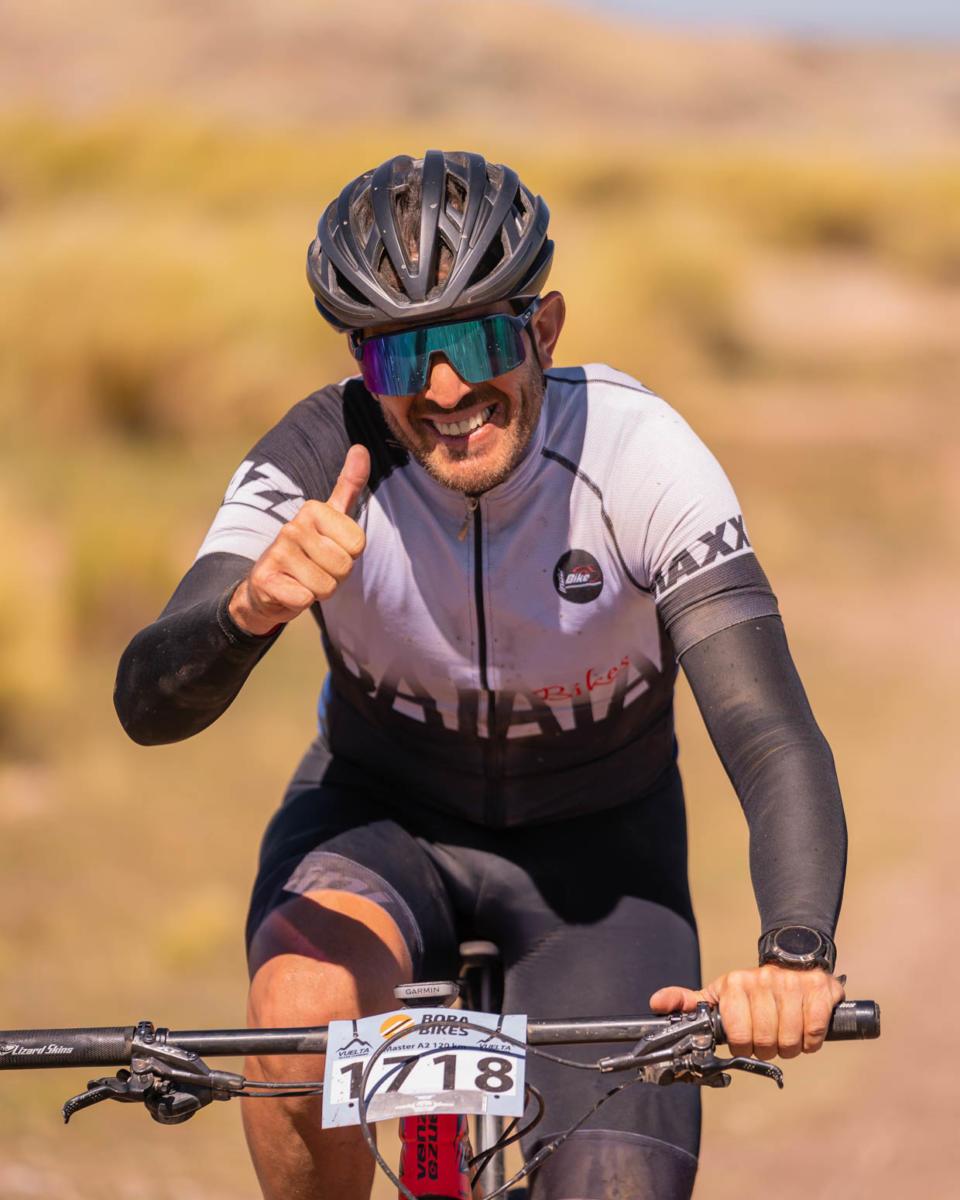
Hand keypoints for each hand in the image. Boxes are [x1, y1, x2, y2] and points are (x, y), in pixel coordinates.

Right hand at [229, 445, 369, 635]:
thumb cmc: (307, 554)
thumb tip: (361, 448)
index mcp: (312, 509)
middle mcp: (292, 526)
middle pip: (344, 566)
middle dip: (335, 576)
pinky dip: (300, 602)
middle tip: (315, 569)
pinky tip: (288, 591)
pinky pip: (306, 599)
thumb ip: (348, 486)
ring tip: (302, 579)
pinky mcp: (266, 580)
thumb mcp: (331, 519)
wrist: (265, 588)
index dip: (349, 556)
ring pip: (326, 586)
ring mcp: (276, 552)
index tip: (329, 552)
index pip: (358, 545)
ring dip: (318, 590)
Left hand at [650, 965, 845, 1059]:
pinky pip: (815, 1032)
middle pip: (766, 1042)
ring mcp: (793, 984)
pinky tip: (805, 1028)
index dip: (744, 1045)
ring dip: (790, 1046)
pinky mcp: (820, 989)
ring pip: (791, 1040)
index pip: (739, 1036)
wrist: (792, 959)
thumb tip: (655, 1004)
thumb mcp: (719, 994)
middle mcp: (763, 980)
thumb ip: (689, 1003)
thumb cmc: (751, 989)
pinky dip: (811, 1039)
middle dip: (768, 1048)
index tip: (747, 1039)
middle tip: (768, 1037)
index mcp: (735, 984)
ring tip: (785, 1032)